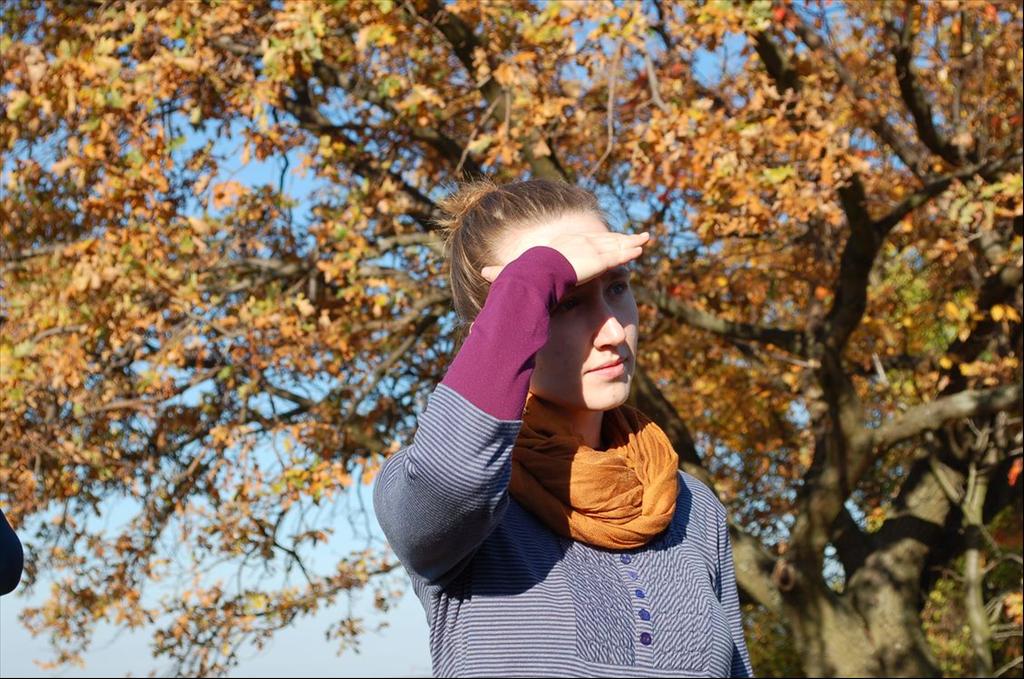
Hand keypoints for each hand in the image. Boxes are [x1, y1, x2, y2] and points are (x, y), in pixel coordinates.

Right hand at [480, 230, 650, 284]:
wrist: (532, 276)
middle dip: (617, 238)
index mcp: (560, 246)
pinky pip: (618, 254)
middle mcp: (576, 243)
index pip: (582, 242)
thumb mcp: (513, 274)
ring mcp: (588, 249)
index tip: (603, 242)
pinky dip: (630, 250)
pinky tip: (641, 248)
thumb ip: (504, 273)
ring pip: (613, 245)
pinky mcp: (598, 260)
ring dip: (629, 242)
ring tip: (643, 240)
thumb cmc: (522, 276)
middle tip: (631, 237)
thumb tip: (482, 273)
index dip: (594, 242)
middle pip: (601, 240)